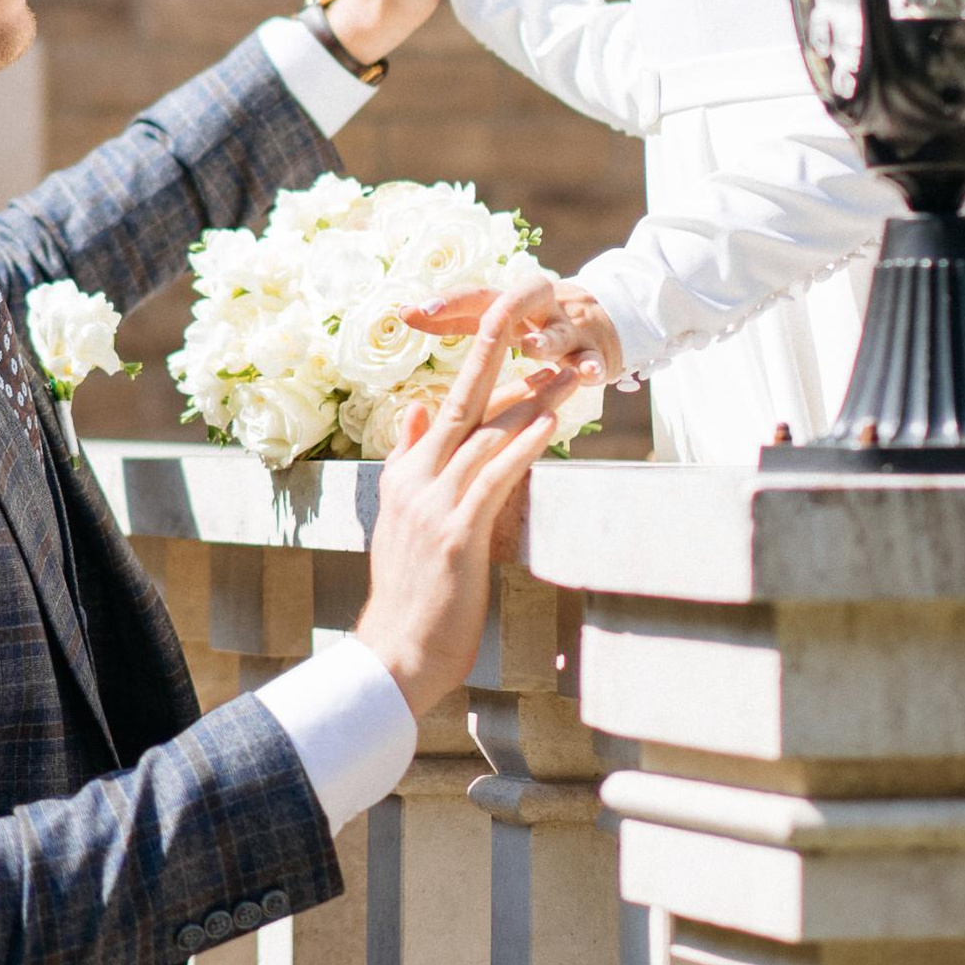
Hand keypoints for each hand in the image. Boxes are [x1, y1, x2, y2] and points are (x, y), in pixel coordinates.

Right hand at [354, 289, 575, 720]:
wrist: (397, 650)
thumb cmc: (410, 593)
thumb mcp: (400, 518)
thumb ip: (409, 462)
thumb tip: (417, 413)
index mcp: (405, 474)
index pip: (449, 409)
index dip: (483, 372)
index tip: (512, 336)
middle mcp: (416, 479)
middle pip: (463, 403)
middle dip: (496, 356)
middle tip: (526, 315)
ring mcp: (434, 504)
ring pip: (487, 435)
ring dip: (532, 400)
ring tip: (568, 370)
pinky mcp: (457, 532)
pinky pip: (494, 478)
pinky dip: (523, 447)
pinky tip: (549, 424)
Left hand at [404, 270, 624, 390]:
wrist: (597, 320)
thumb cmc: (529, 324)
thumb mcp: (493, 317)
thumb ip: (452, 318)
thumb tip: (402, 312)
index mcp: (507, 302)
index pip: (474, 296)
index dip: (445, 303)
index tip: (412, 312)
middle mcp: (538, 309)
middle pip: (523, 296)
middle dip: (504, 306)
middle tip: (486, 321)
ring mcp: (569, 328)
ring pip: (559, 331)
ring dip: (546, 340)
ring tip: (532, 351)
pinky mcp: (595, 351)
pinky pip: (595, 358)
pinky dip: (592, 365)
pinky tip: (589, 375)